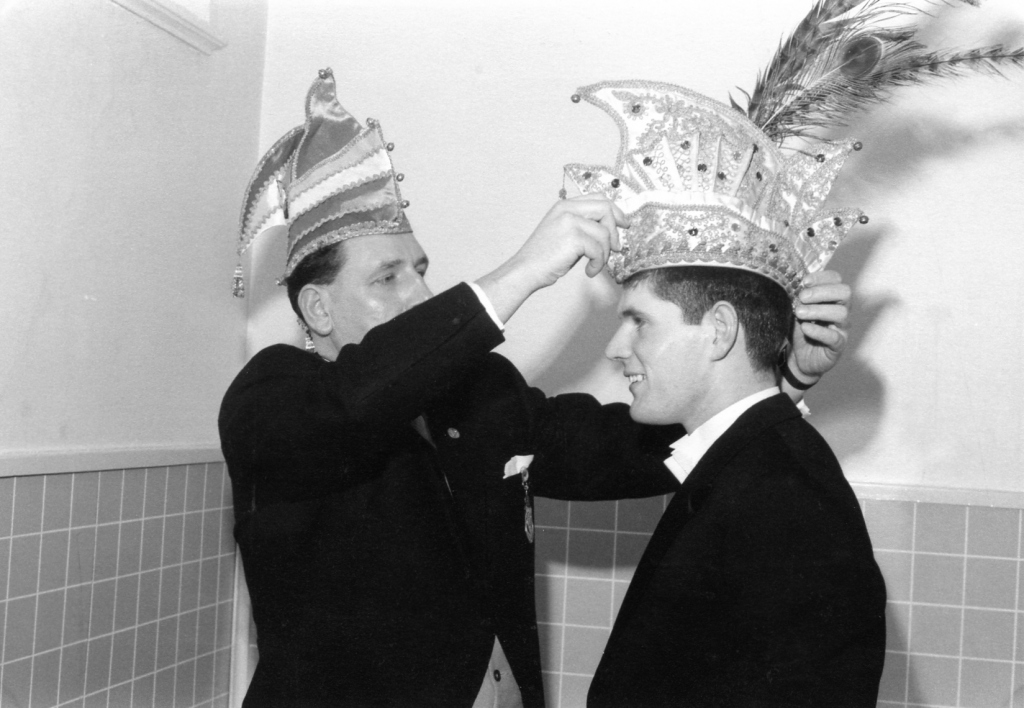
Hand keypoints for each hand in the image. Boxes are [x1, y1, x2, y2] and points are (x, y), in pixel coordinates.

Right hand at [475, 196, 627, 322]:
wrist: (526, 270)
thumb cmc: (545, 257)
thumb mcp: (564, 233)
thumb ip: (584, 226)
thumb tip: (613, 231)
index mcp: (565, 205)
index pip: (599, 198)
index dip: (615, 211)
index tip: (624, 225)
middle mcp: (567, 209)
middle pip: (606, 208)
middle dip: (615, 229)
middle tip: (617, 248)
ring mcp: (570, 221)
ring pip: (604, 233)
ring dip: (605, 254)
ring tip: (595, 265)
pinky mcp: (573, 237)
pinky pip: (598, 249)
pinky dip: (598, 264)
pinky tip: (589, 271)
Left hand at [787, 270, 850, 383]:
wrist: (799, 358)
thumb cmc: (801, 331)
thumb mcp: (798, 311)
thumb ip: (799, 299)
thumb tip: (794, 284)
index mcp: (832, 299)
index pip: (836, 280)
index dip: (822, 277)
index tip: (804, 282)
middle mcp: (841, 310)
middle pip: (844, 292)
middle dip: (822, 291)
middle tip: (802, 297)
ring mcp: (842, 328)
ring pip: (841, 313)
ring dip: (818, 310)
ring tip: (799, 314)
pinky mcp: (838, 346)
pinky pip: (834, 336)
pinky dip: (818, 330)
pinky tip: (805, 328)